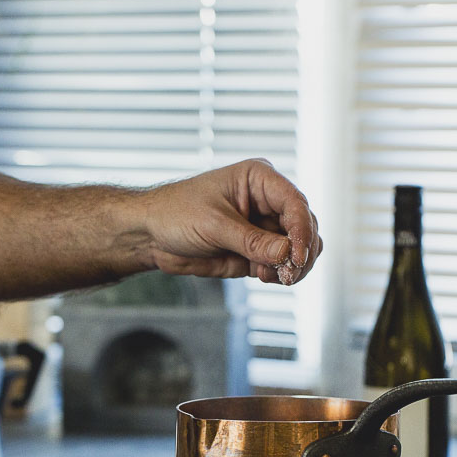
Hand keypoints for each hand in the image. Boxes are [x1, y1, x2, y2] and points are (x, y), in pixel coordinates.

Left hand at [143, 159, 321, 284]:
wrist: (150, 236)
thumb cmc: (175, 214)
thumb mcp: (214, 225)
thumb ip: (252, 241)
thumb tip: (287, 254)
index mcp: (259, 180)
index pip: (295, 204)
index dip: (302, 230)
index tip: (297, 256)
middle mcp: (267, 202)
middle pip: (305, 227)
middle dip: (301, 251)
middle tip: (288, 272)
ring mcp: (264, 228)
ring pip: (299, 249)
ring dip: (294, 266)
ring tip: (275, 276)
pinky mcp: (258, 252)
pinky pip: (283, 265)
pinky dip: (281, 274)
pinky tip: (266, 276)